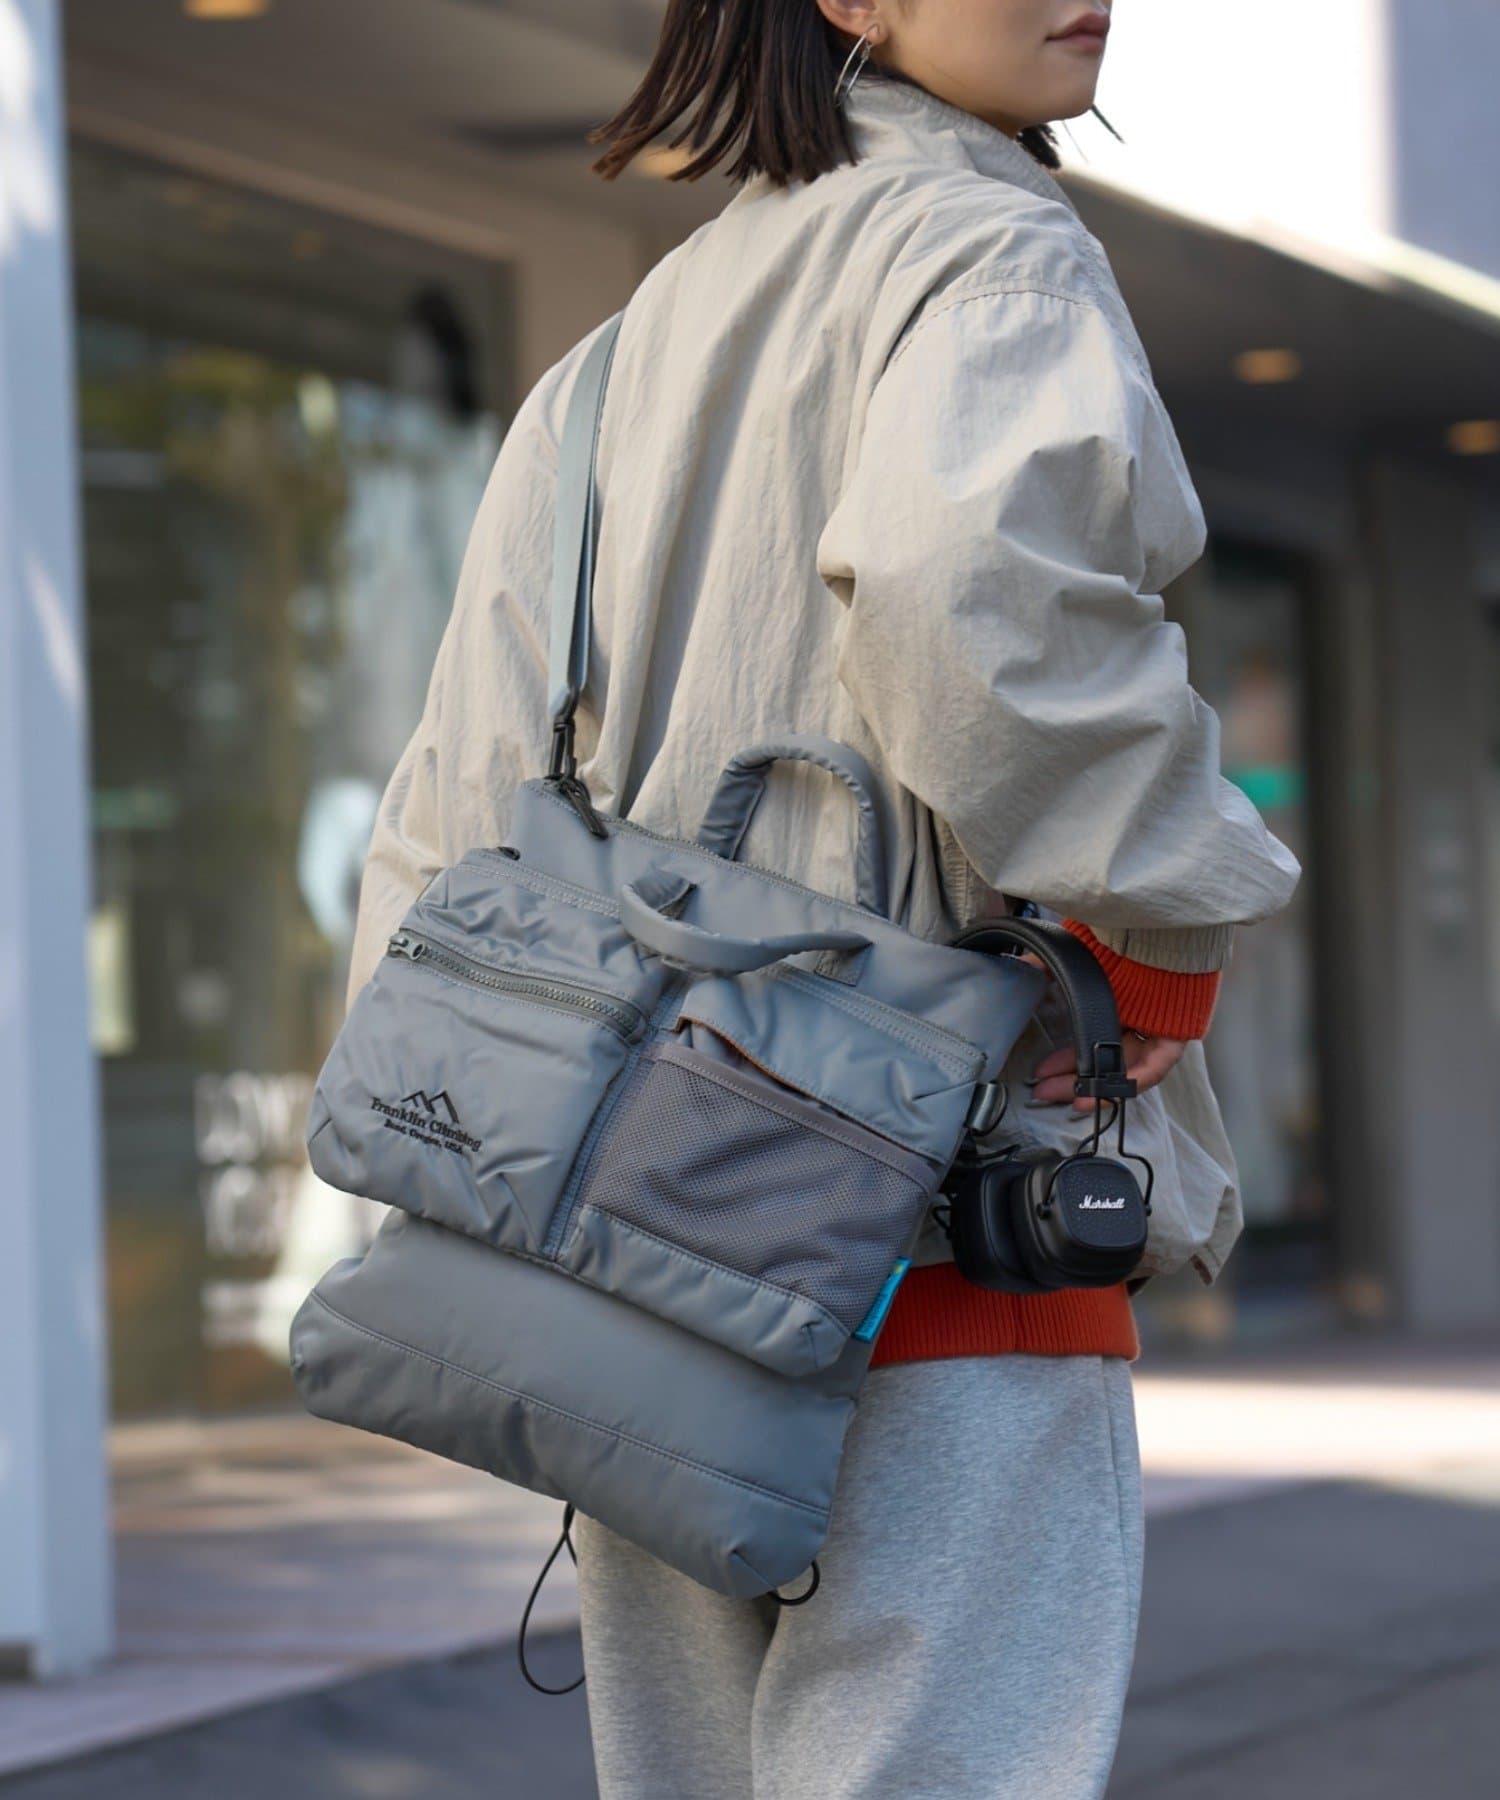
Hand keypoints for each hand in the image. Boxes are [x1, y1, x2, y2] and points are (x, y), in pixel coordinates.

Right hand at [1013, 949, 1187, 1110]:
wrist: (1151, 928)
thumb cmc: (1114, 937)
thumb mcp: (1073, 954)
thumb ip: (1046, 965)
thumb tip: (1014, 966)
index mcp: (1115, 999)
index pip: (1090, 1039)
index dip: (1066, 1060)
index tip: (1042, 1073)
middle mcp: (1136, 1017)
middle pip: (1105, 1057)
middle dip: (1073, 1078)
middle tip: (1045, 1090)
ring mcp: (1157, 1027)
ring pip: (1125, 1066)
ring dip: (1098, 1086)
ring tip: (1070, 1098)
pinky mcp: (1175, 1033)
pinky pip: (1156, 1065)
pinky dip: (1131, 1081)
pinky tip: (1106, 1090)